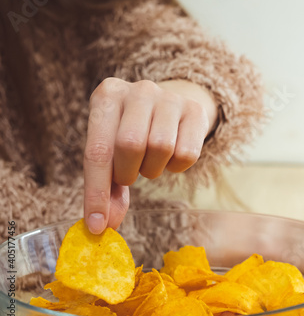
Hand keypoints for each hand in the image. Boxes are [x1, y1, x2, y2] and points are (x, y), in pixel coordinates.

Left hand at [83, 78, 216, 233]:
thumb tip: (104, 225)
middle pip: (130, 145)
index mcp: (108, 95)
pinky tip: (170, 156)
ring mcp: (170, 97)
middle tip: (129, 175)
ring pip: (161, 147)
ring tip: (149, 162)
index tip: (97, 226)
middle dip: (128, 173)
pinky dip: (176, 167)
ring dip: (153, 168)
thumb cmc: (133, 131)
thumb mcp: (112, 149)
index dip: (96, 192)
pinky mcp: (195, 110)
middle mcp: (139, 90)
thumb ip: (107, 185)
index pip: (98, 150)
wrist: (171, 107)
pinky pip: (187, 153)